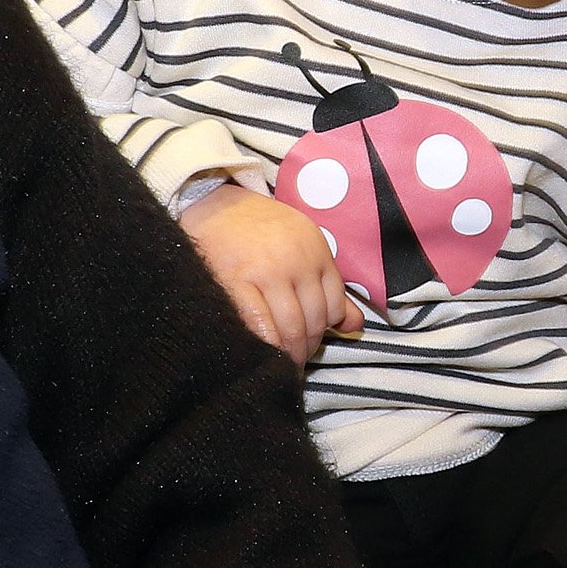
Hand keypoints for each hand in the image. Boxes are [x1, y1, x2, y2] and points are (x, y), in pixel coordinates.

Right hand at [184, 184, 360, 366]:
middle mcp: (296, 261)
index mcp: (316, 251)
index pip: (335, 306)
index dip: (326, 332)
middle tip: (296, 361)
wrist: (212, 204)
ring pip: (292, 328)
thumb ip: (329, 286)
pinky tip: (263, 354)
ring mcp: (266, 272)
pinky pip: (260, 325)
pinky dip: (266, 345)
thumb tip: (354, 325)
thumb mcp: (303, 246)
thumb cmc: (259, 229)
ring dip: (290, 353)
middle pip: (314, 321)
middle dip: (307, 348)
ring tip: (282, 363)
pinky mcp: (236, 281)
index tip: (313, 342)